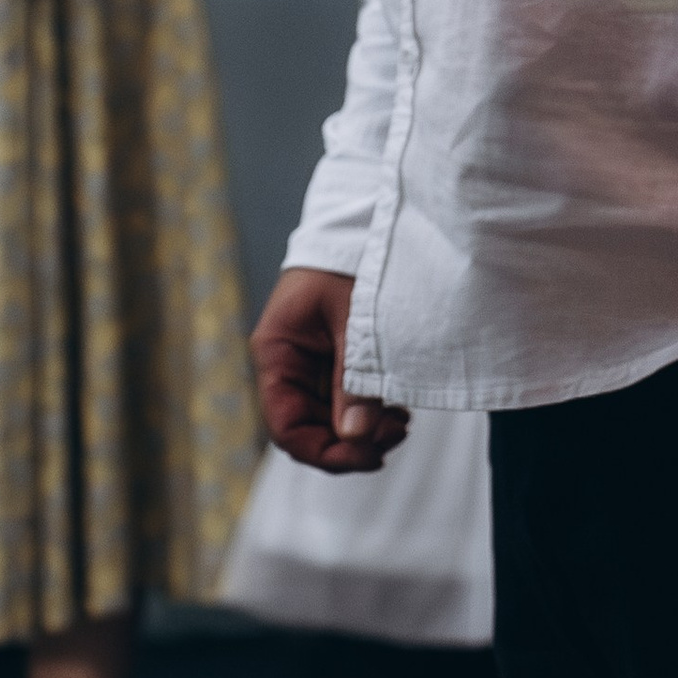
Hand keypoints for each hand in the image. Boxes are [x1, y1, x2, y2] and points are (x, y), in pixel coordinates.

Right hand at [250, 265, 410, 474]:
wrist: (361, 222)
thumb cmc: (351, 259)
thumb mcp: (354, 318)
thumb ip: (354, 378)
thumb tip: (356, 437)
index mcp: (277, 353)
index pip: (287, 427)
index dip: (325, 452)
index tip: (369, 455)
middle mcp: (287, 365)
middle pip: (309, 429)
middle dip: (352, 442)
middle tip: (398, 434)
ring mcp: (309, 364)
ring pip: (329, 420)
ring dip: (363, 430)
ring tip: (401, 421)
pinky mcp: (332, 360)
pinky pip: (343, 401)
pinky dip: (368, 412)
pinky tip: (395, 408)